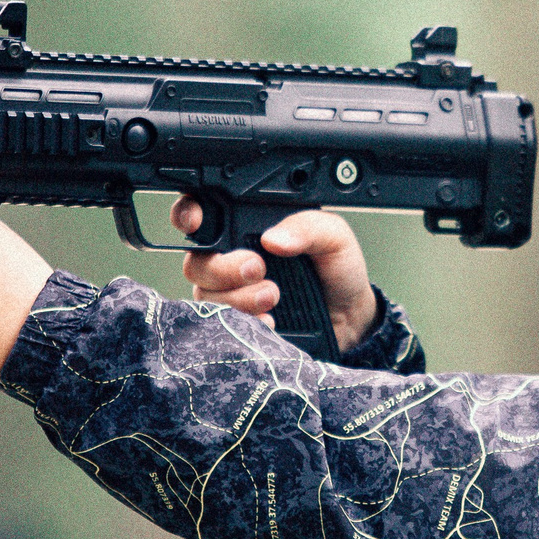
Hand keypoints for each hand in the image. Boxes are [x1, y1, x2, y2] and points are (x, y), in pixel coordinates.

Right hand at [173, 199, 377, 353]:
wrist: (350, 317)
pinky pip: (220, 325)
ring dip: (238, 298)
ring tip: (273, 296)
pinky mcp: (237, 323)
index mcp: (248, 228)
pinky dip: (244, 322)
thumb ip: (307, 228)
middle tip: (258, 268)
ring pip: (205, 295)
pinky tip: (269, 320)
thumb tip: (272, 239)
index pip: (203, 214)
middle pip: (197, 262)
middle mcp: (231, 259)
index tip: (197, 221)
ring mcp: (230, 294)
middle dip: (222, 267)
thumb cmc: (337, 269)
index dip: (188, 213)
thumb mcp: (333, 237)